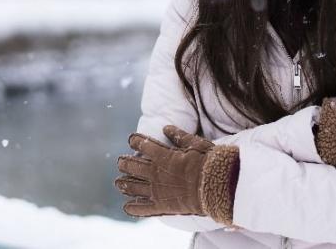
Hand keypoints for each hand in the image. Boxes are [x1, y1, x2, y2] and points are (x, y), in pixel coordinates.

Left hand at [115, 125, 238, 224]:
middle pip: (132, 166)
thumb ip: (179, 136)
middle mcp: (155, 172)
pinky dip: (133, 208)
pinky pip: (142, 208)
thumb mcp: (195, 144)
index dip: (135, 141)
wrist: (216, 186)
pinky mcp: (161, 206)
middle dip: (124, 163)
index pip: (142, 144)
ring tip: (119, 183)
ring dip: (124, 184)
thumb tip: (166, 127)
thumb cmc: (208, 163)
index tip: (131, 140)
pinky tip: (127, 207)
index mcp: (162, 155)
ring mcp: (156, 190)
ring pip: (132, 186)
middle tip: (121, 162)